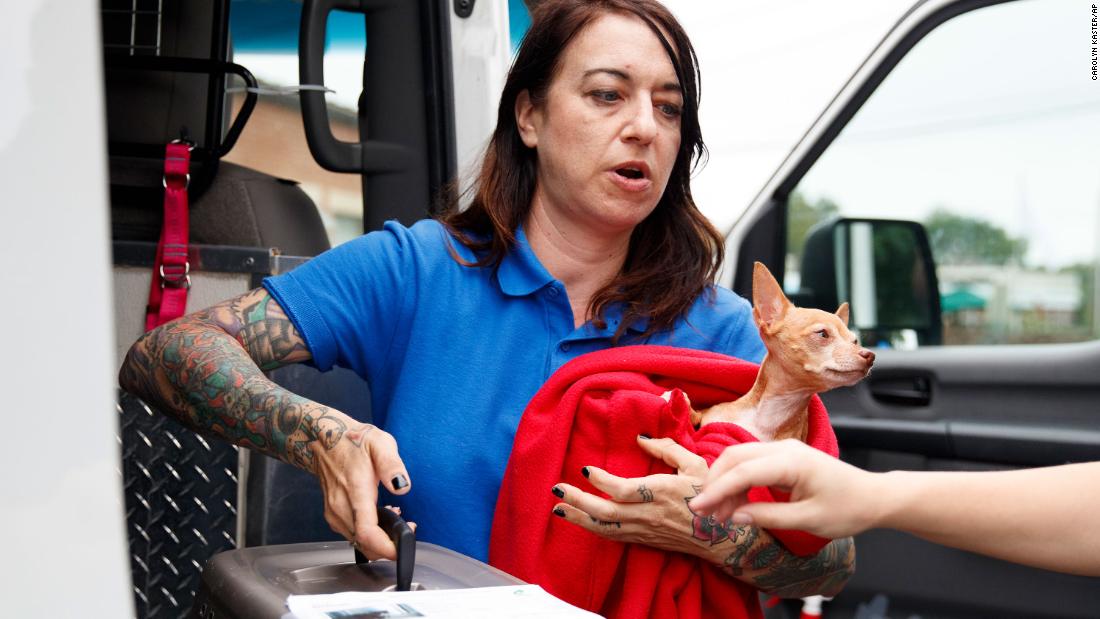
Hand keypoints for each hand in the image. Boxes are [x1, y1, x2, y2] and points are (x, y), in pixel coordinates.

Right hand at [312, 420, 411, 559]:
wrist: (323, 440)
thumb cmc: (353, 441)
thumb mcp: (380, 443)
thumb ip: (392, 465)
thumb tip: (402, 486)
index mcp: (355, 491)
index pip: (367, 533)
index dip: (386, 548)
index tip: (402, 548)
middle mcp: (341, 507)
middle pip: (365, 544)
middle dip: (389, 544)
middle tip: (406, 527)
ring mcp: (334, 513)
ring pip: (358, 542)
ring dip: (379, 539)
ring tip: (394, 518)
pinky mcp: (333, 515)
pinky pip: (352, 534)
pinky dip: (368, 534)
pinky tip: (378, 517)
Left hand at [551, 436, 715, 558]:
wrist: (720, 536)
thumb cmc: (709, 495)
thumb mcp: (695, 465)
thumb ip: (667, 448)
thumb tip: (640, 439)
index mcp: (662, 492)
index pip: (624, 490)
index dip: (602, 481)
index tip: (585, 469)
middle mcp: (650, 514)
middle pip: (607, 511)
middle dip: (579, 500)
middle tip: (557, 489)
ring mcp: (645, 530)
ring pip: (605, 527)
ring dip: (579, 518)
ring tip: (558, 508)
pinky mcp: (643, 540)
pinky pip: (612, 536)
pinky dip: (592, 529)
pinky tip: (579, 520)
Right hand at [689, 439, 881, 538]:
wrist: (873, 497)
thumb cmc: (847, 509)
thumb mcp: (808, 520)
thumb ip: (768, 516)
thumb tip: (734, 517)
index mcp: (791, 462)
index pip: (742, 472)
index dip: (716, 490)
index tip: (697, 508)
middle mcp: (783, 449)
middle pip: (734, 458)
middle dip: (714, 483)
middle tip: (704, 513)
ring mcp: (783, 450)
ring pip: (739, 459)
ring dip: (724, 484)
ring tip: (718, 514)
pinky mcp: (783, 457)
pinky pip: (751, 464)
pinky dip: (737, 482)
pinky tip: (735, 504)